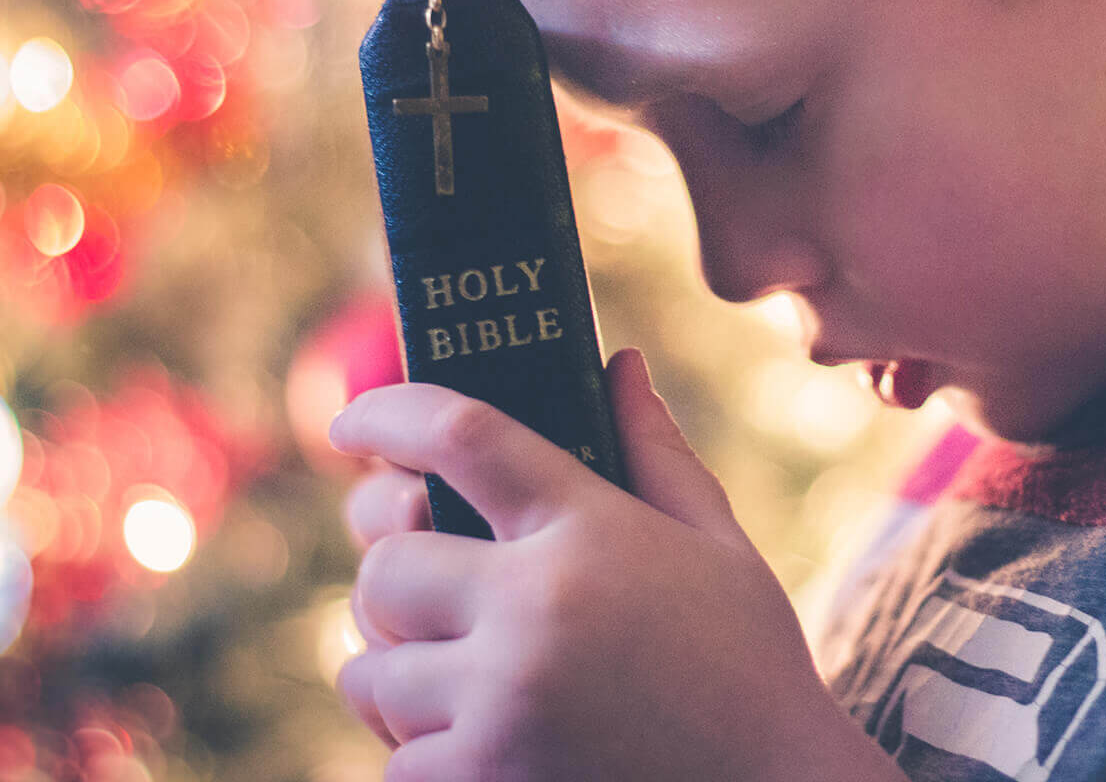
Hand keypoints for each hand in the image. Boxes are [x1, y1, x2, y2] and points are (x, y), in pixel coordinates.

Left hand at [329, 349, 904, 781]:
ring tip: (461, 675)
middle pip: (386, 564)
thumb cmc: (751, 664)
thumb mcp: (718, 543)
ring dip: (400, 670)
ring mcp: (500, 707)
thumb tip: (617, 363)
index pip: (463, 436)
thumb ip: (655, 449)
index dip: (391, 412)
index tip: (353, 422)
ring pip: (370, 672)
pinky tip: (486, 742)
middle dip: (399, 574)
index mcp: (590, 531)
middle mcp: (533, 610)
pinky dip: (425, 752)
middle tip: (435, 590)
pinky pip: (394, 760)